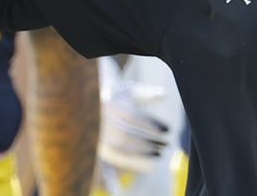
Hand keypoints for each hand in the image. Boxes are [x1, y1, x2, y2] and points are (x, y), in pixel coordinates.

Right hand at [98, 58, 169, 173]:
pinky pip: (112, 158)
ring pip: (118, 147)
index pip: (133, 115)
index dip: (151, 124)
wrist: (90, 102)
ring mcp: (95, 133)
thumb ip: (146, 93)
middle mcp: (99, 118)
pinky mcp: (94, 146)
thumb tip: (164, 95)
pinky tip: (145, 166)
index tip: (167, 129)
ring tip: (157, 155)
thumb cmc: (116, 96)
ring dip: (141, 154)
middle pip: (126, 133)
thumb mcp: (129, 90)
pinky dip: (130, 162)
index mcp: (109, 102)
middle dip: (148, 141)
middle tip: (164, 144)